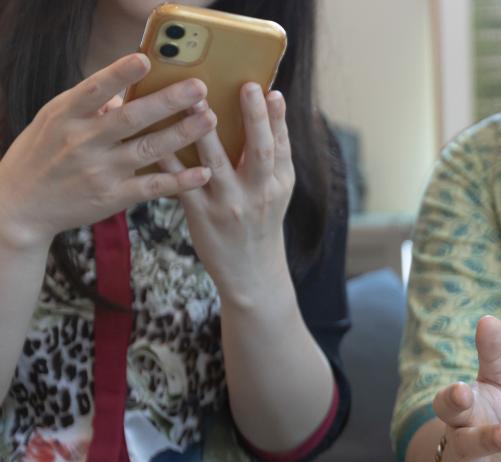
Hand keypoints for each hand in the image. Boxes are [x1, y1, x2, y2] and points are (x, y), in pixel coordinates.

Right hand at [0, 54, 213, 248]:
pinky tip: (204, 172)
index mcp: (66, 116)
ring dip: (183, 134)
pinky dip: (180, 180)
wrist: (22, 205)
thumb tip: (124, 91)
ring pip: (149, 149)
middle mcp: (83, 141)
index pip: (94, 89)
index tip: (145, 59)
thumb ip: (88, 105)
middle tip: (199, 88)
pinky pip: (153, 187)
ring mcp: (100, 171)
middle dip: (168, 102)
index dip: (119, 74)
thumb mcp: (54, 121)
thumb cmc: (42, 154)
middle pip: (131, 118)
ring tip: (210, 119)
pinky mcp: (113, 197)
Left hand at [160, 84, 294, 300]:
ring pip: (217, 162)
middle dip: (254, 118)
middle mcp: (258, 193)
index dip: (277, 118)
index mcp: (279, 184)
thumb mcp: (276, 193)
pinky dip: (170, 159)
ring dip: (204, 131)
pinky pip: (183, 182)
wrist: (251, 272)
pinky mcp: (202, 214)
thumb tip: (264, 115)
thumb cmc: (260, 224)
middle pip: (259, 151)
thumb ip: (270, 159)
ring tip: (194, 101)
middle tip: (246, 87)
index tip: (271, 91)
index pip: (281, 146)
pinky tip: (156, 136)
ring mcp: (230, 204)